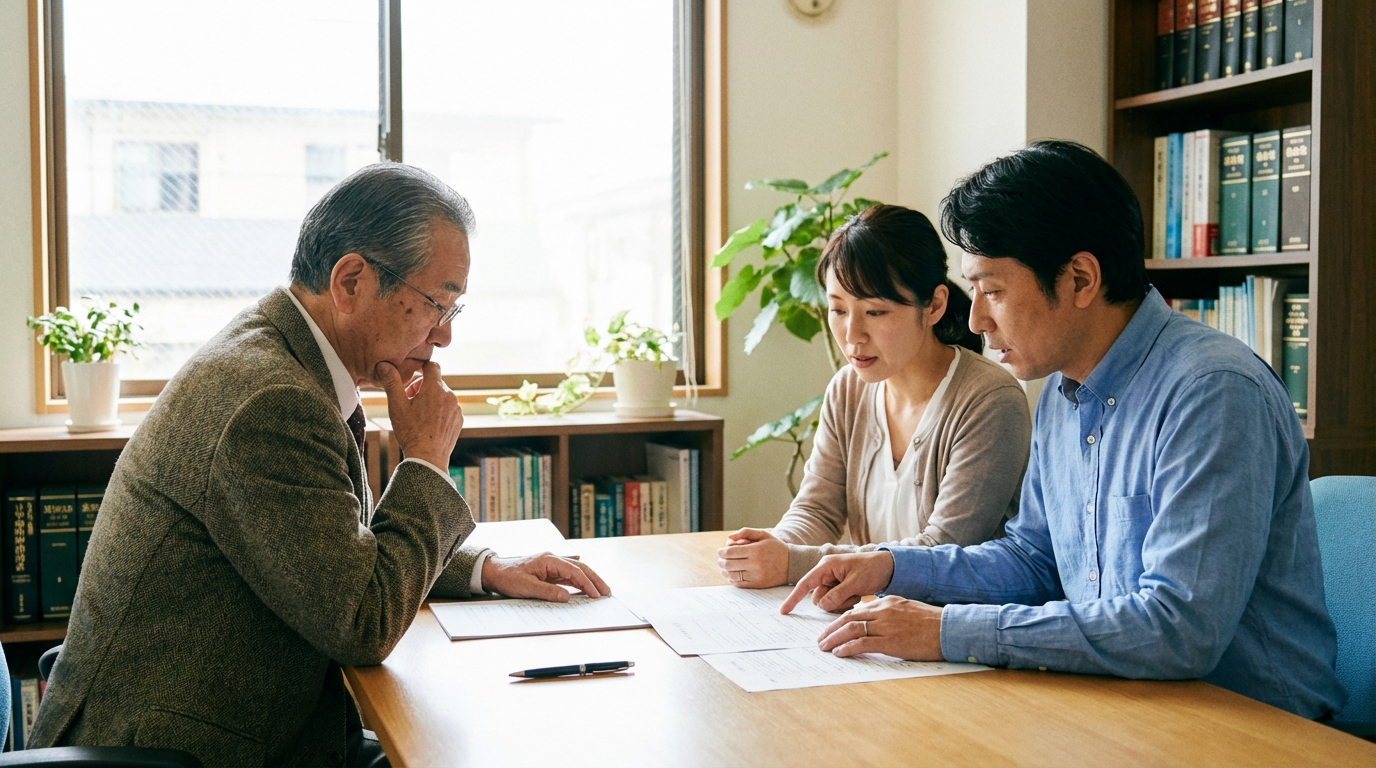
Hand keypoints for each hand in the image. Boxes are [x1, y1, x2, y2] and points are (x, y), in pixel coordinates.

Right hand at [377, 360, 462, 468]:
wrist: (427, 458)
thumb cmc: (410, 432)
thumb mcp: (397, 406)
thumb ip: (392, 382)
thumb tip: (384, 364)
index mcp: (435, 388)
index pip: (432, 366)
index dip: (420, 369)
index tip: (411, 379)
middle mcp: (450, 395)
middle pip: (436, 382)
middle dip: (422, 388)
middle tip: (408, 401)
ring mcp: (456, 409)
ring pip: (443, 396)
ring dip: (431, 400)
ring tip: (417, 415)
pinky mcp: (459, 420)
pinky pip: (449, 409)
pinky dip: (440, 412)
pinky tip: (428, 424)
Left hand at [480, 553, 611, 601]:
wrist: (495, 572)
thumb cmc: (508, 578)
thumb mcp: (526, 587)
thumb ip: (547, 592)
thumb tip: (567, 597)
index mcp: (549, 560)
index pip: (574, 571)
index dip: (587, 583)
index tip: (596, 594)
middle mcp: (553, 559)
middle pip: (580, 568)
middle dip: (595, 579)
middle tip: (607, 591)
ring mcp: (552, 565)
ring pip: (577, 571)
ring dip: (589, 580)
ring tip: (601, 591)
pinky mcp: (550, 571)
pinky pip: (569, 576)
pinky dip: (579, 582)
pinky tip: (586, 589)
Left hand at [717, 528, 788, 587]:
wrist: (791, 564)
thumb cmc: (775, 547)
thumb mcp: (763, 535)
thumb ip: (745, 532)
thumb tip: (729, 538)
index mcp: (756, 550)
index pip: (730, 553)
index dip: (722, 552)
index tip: (721, 551)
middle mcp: (755, 564)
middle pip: (728, 564)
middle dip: (721, 561)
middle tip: (721, 559)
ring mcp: (756, 576)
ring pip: (732, 575)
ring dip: (725, 571)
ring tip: (725, 567)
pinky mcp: (758, 584)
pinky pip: (739, 584)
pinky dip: (732, 579)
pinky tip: (732, 574)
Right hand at [779, 551, 894, 613]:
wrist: (888, 568)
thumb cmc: (872, 568)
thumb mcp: (855, 582)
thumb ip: (838, 594)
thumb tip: (823, 605)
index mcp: (826, 567)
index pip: (805, 584)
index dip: (794, 598)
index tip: (784, 611)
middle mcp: (826, 574)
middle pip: (818, 598)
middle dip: (832, 602)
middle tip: (851, 596)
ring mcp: (833, 581)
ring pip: (827, 602)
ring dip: (841, 604)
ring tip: (856, 594)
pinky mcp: (839, 588)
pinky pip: (835, 603)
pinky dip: (845, 603)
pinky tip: (857, 595)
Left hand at [815, 595, 943, 659]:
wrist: (949, 629)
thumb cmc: (931, 623)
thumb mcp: (907, 610)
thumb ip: (889, 614)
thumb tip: (873, 623)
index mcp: (887, 602)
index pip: (856, 610)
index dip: (840, 621)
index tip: (830, 629)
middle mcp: (884, 611)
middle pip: (849, 618)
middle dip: (831, 629)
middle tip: (820, 639)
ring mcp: (886, 625)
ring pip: (852, 629)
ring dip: (834, 639)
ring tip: (824, 647)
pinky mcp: (891, 641)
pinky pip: (863, 643)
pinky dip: (848, 648)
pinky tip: (839, 653)